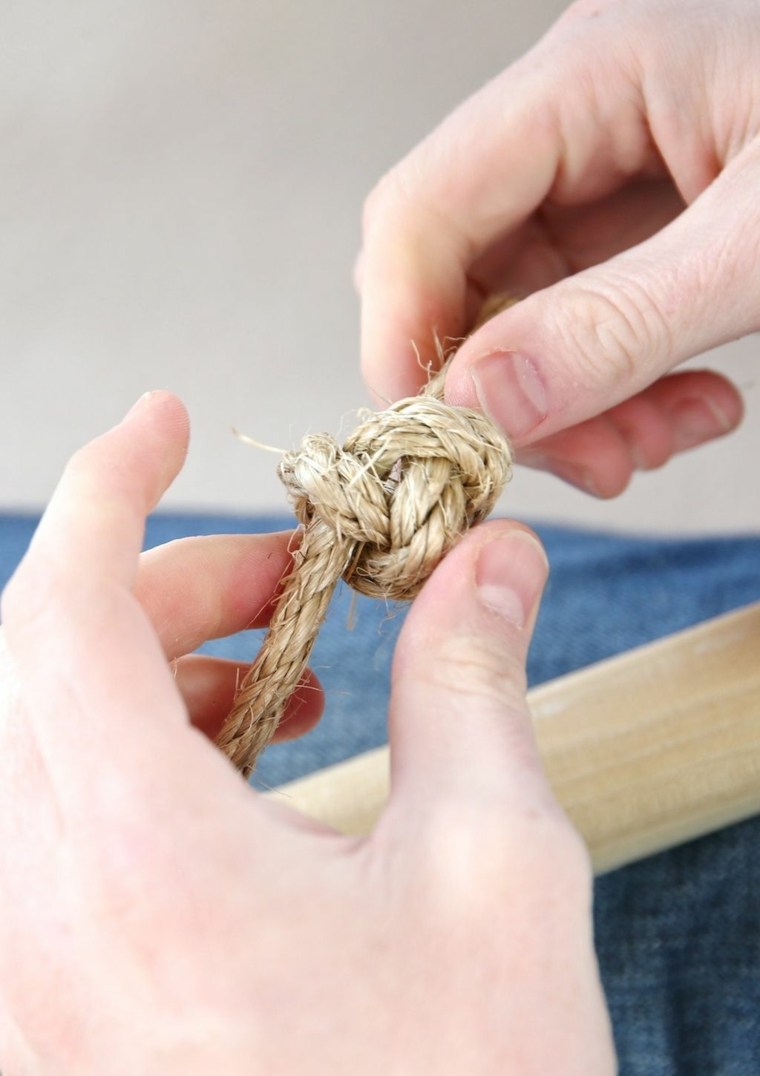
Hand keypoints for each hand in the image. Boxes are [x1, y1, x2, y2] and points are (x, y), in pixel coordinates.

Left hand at [0, 392, 613, 1073]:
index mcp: (133, 867)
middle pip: (46, 664)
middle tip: (292, 578)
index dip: (107, 486)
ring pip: (43, 743)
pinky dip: (138, 760)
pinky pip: (55, 829)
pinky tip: (245, 773)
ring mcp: (29, 978)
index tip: (164, 421)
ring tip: (285, 673)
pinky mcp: (54, 1014)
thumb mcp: (496, 869)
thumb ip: (473, 679)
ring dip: (157, 671)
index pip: (60, 608)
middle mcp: (39, 922)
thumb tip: (491, 563)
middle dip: (171, 584)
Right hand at [358, 0, 753, 496]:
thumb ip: (622, 324)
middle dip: (508, 391)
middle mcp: (575, 122)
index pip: (421, 210)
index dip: (403, 331)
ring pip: (519, 318)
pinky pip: (582, 326)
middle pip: (460, 275)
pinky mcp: (640, 228)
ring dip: (572, 405)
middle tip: (590, 462)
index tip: (437, 441)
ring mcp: (604, 178)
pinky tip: (688, 409)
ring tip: (661, 440)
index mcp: (590, 74)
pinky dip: (619, 390)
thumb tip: (481, 406)